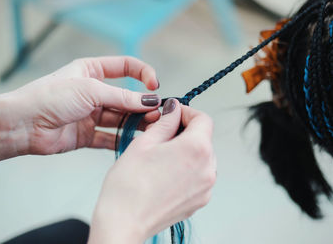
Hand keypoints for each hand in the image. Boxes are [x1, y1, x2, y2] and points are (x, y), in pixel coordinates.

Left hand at [0, 56, 160, 164]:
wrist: (22, 125)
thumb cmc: (49, 97)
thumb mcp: (90, 90)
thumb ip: (122, 97)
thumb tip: (150, 101)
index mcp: (92, 71)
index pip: (125, 67)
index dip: (143, 73)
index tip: (155, 86)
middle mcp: (93, 92)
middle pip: (125, 96)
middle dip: (142, 105)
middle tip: (157, 114)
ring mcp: (91, 114)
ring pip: (120, 118)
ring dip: (136, 123)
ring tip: (151, 128)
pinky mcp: (87, 134)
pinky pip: (109, 137)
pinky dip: (122, 140)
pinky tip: (134, 142)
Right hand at [88, 99, 215, 243]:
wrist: (124, 222)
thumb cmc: (129, 186)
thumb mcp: (144, 143)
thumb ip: (165, 122)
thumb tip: (174, 110)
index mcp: (196, 149)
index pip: (203, 119)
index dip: (187, 112)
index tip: (174, 114)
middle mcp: (207, 169)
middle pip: (203, 138)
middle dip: (184, 131)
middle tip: (161, 133)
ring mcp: (206, 187)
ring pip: (201, 156)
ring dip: (185, 150)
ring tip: (161, 155)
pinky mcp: (200, 200)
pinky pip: (199, 175)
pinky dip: (186, 168)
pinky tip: (165, 171)